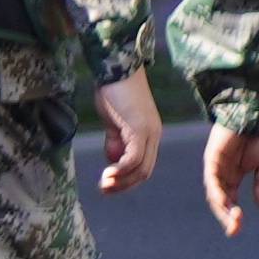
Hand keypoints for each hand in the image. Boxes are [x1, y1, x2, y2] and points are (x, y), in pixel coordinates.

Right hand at [95, 67, 163, 197]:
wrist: (116, 69)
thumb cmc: (113, 91)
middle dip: (124, 185)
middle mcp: (154, 135)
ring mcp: (148, 132)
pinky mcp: (139, 129)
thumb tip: (113, 160)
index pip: (144, 166)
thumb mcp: (113, 120)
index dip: (126, 180)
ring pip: (141, 168)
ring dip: (122, 180)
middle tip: (104, 189)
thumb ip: (115, 140)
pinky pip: (134, 157)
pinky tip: (108, 172)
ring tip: (104, 183)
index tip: (106, 184)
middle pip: (145, 171)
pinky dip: (121, 169)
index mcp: (150, 134)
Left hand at [206, 118, 258, 236]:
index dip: (232, 216)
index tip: (236, 230)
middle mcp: (221, 175)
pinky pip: (212, 178)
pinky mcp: (212, 158)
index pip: (229, 201)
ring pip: (214, 193)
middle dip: (226, 217)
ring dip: (222, 207)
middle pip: (219, 201)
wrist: (252, 115)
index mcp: (232, 178)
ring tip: (232, 220)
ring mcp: (215, 167)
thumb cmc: (258, 137)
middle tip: (235, 230)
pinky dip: (217, 190)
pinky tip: (224, 201)